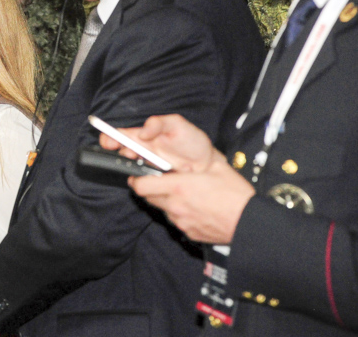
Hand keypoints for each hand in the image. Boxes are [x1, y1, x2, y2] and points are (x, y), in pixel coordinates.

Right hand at [98, 114, 214, 171]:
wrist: (208, 164)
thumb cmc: (192, 141)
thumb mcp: (177, 124)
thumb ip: (158, 123)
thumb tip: (142, 132)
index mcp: (141, 136)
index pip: (118, 135)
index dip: (109, 138)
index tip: (108, 142)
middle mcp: (140, 152)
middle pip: (119, 154)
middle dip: (120, 155)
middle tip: (131, 155)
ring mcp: (145, 168)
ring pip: (128, 169)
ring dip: (132, 168)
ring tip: (146, 164)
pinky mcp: (153, 182)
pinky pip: (141, 182)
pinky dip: (141, 181)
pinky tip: (152, 177)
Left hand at [130, 148, 254, 243]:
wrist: (250, 223)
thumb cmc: (236, 195)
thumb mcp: (217, 167)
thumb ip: (196, 161)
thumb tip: (186, 154)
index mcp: (179, 187)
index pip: (141, 186)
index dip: (136, 180)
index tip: (138, 175)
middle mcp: (175, 205)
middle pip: (148, 198)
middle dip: (150, 189)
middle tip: (160, 182)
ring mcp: (181, 221)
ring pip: (162, 209)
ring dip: (166, 202)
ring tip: (182, 195)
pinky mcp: (188, 232)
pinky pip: (176, 221)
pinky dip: (179, 214)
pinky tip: (194, 208)